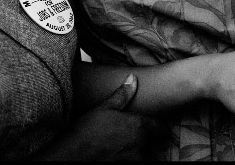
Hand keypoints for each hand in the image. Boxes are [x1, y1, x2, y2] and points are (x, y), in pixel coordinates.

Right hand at [37, 74, 160, 160]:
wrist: (70, 157)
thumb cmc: (86, 132)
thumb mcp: (104, 108)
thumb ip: (122, 95)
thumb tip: (133, 78)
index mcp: (138, 127)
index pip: (160, 128)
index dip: (162, 127)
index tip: (165, 128)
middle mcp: (139, 146)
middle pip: (155, 145)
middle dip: (155, 142)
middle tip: (152, 139)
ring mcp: (133, 161)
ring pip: (147, 158)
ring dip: (145, 153)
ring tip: (136, 148)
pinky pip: (136, 164)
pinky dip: (133, 159)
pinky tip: (124, 156)